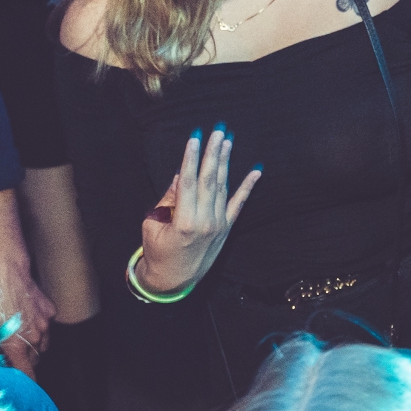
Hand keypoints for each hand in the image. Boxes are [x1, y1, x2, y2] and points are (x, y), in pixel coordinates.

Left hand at [0, 255, 54, 373]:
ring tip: (20, 337)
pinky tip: (27, 318)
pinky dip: (39, 326)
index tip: (25, 387)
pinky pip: (47, 325)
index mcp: (17, 344)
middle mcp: (35, 336)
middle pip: (35, 359)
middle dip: (25, 361)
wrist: (6, 270)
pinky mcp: (49, 309)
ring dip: (33, 345)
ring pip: (43, 343)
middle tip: (11, 356)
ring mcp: (45, 322)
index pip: (28, 372)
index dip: (27, 381)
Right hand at [136, 127, 261, 294]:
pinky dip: (248, 186)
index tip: (195, 137)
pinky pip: (239, 204)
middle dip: (213, 153)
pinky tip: (256, 171)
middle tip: (217, 131)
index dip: (192, 158)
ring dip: (225, 162)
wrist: (173, 279)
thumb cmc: (157, 250)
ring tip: (227, 140)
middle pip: (209, 180)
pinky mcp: (226, 228)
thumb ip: (169, 199)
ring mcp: (219, 224)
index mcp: (184, 221)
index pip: (188, 181)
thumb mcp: (153, 224)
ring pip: (223, 187)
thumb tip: (180, 174)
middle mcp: (205, 221)